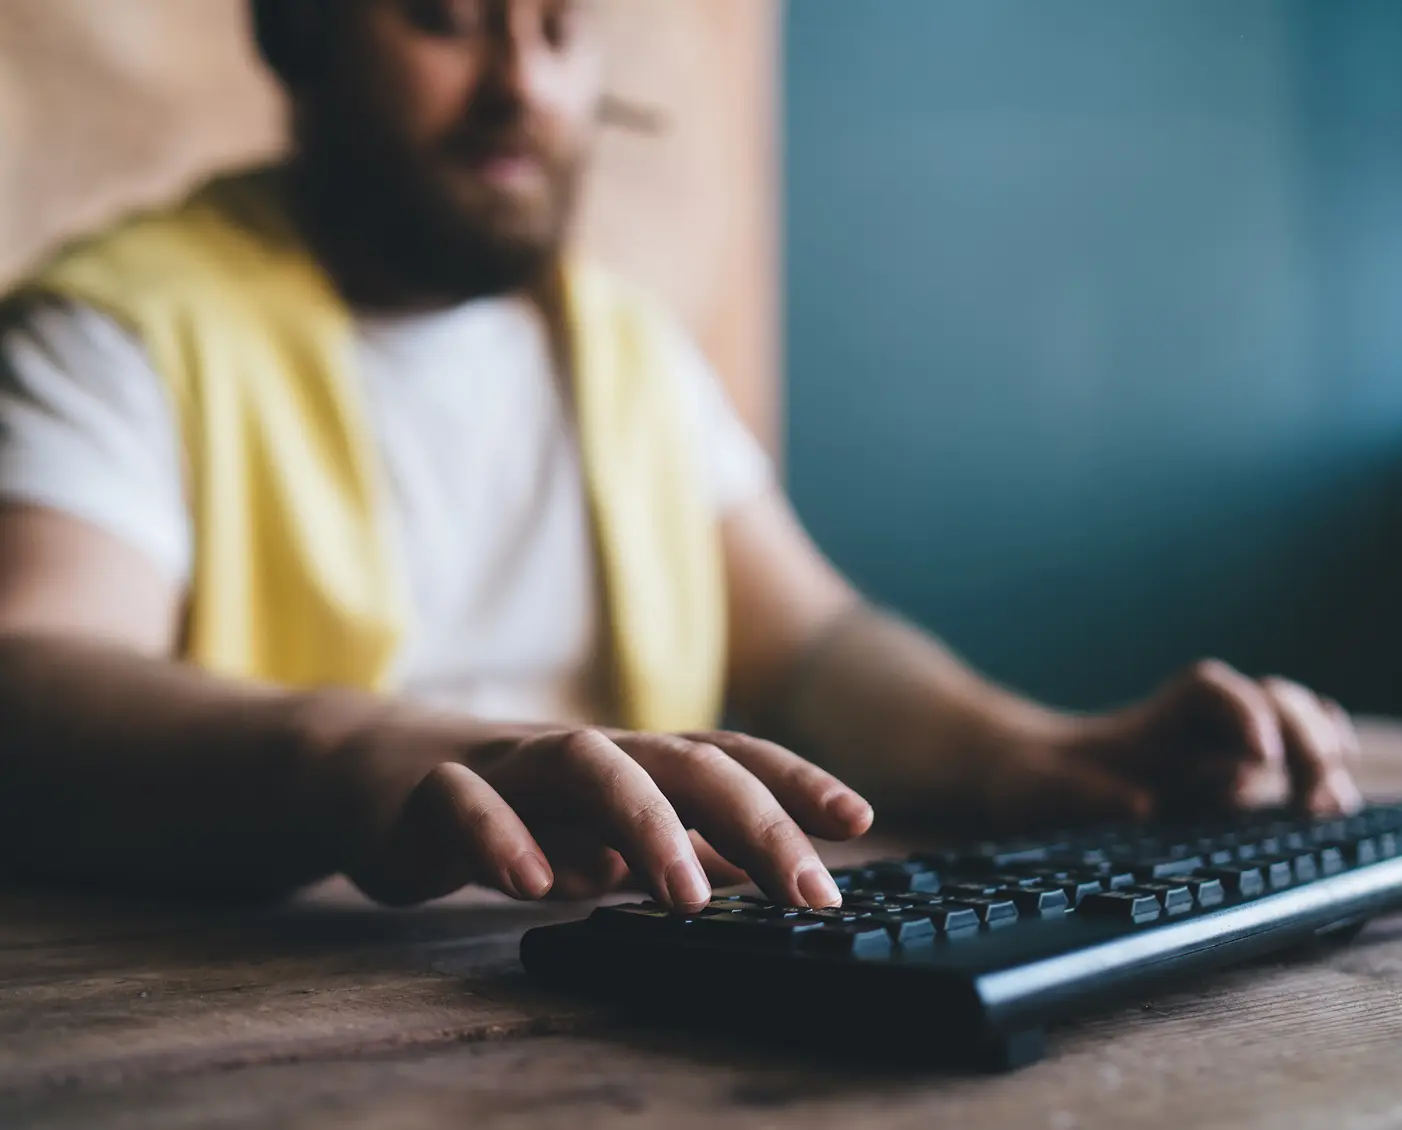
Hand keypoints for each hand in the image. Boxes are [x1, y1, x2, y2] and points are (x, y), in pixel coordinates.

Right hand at [302, 699, 872, 907]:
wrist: (368, 772)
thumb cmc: (504, 804)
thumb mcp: (597, 830)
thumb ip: (669, 847)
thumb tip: (756, 872)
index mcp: (627, 761)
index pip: (726, 755)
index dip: (794, 780)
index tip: (858, 822)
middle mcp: (581, 752)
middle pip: (679, 759)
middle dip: (753, 818)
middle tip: (808, 890)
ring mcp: (508, 763)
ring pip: (587, 764)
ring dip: (645, 825)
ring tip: (686, 897)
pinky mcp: (433, 790)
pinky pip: (469, 803)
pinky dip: (505, 839)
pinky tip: (535, 887)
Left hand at [972, 660, 1361, 834]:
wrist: (1033, 787)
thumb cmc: (1032, 786)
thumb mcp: (1035, 788)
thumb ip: (1080, 793)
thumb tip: (1140, 804)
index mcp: (1148, 722)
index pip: (1210, 688)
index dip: (1242, 711)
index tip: (1259, 757)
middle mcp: (1192, 729)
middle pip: (1268, 696)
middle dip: (1302, 733)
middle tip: (1315, 793)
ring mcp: (1217, 751)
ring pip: (1291, 722)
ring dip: (1320, 751)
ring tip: (1329, 803)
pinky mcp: (1230, 783)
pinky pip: (1292, 762)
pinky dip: (1320, 772)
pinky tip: (1331, 803)